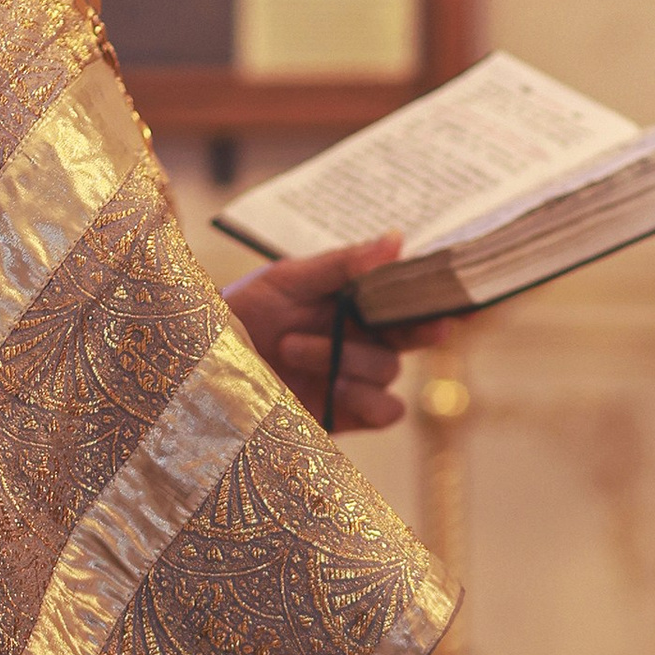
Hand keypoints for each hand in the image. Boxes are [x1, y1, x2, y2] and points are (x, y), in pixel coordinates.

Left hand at [226, 235, 452, 433]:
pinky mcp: (345, 415)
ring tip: (293, 345)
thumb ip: (344, 264)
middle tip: (432, 326)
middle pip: (414, 336)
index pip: (407, 299)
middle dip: (423, 329)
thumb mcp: (287, 278)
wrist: (199, 364)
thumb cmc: (241, 312)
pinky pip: (387, 411)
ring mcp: (354, 378)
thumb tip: (399, 239)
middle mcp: (361, 339)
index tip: (455, 295)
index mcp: (354, 303)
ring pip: (390, 370)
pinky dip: (368, 398)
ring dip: (347, 357)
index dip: (437, 297)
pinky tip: (334, 387)